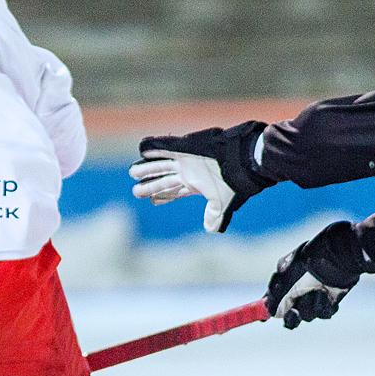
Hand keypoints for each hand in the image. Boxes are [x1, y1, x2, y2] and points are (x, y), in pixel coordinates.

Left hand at [129, 122, 268, 233]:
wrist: (242, 162)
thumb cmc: (233, 183)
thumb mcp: (222, 203)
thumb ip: (214, 216)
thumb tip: (210, 230)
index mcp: (194, 184)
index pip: (174, 191)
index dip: (163, 196)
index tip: (152, 201)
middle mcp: (187, 171)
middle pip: (163, 179)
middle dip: (150, 185)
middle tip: (136, 191)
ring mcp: (184, 159)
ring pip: (160, 164)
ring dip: (146, 168)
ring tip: (132, 172)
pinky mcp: (184, 146)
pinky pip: (164, 145)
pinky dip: (152, 147)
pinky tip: (142, 149)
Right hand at [265, 221, 372, 328]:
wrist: (346, 250)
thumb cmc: (318, 251)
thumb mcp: (294, 265)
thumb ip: (280, 286)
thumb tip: (268, 309)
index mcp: (287, 280)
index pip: (273, 300)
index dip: (267, 310)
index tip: (263, 318)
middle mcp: (300, 291)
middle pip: (290, 316)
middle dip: (291, 318)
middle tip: (293, 314)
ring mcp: (316, 297)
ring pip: (308, 316)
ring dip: (310, 307)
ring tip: (318, 291)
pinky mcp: (331, 300)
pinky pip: (324, 314)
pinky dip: (324, 307)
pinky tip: (327, 294)